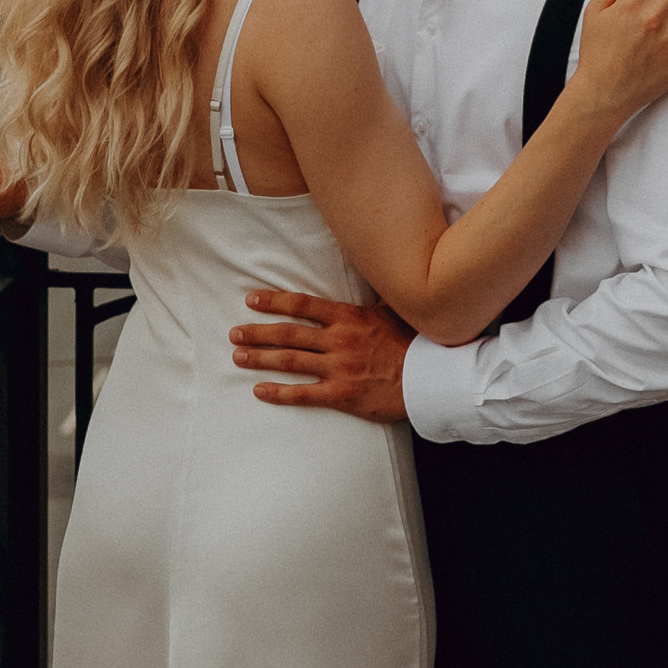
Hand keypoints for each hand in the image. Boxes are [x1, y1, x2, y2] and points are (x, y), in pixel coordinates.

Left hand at [229, 290, 411, 419]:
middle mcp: (339, 340)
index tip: (251, 300)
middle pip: (288, 334)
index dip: (274, 301)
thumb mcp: (394, 311)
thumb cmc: (416, 343)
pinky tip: (259, 391)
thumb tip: (369, 273)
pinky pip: (304, 394)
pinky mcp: (343, 394)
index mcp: (349, 317)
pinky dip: (279, 393)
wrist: (433, 378)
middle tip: (234, 334)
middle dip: (257, 333)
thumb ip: (372, 298)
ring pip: (290, 361)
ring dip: (261, 359)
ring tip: (238, 357)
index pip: (303, 305)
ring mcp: (339, 368)